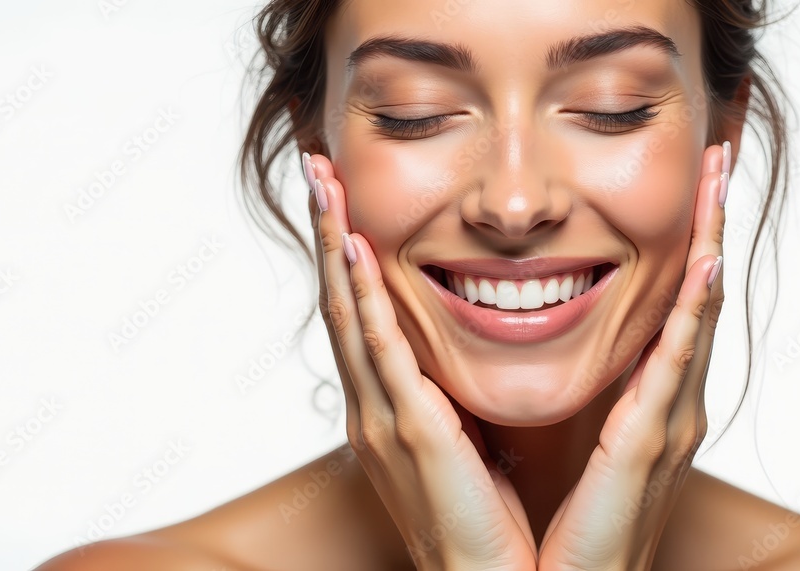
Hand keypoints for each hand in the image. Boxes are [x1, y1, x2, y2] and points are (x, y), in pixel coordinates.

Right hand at [305, 153, 536, 570]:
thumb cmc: (485, 519)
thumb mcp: (466, 441)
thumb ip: (452, 395)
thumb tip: (466, 352)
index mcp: (387, 406)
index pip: (358, 313)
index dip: (343, 253)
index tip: (340, 195)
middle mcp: (371, 405)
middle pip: (339, 300)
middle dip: (324, 229)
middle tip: (314, 165)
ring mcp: (382, 417)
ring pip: (348, 312)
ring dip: (332, 243)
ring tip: (321, 181)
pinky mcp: (409, 431)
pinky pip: (380, 349)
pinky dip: (362, 295)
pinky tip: (352, 247)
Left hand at [535, 143, 728, 570]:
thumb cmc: (554, 524)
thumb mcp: (563, 436)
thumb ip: (568, 391)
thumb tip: (531, 337)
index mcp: (642, 402)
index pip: (670, 305)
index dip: (684, 243)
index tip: (689, 185)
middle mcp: (665, 405)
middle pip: (695, 297)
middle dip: (710, 224)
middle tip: (721, 158)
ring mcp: (665, 423)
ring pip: (696, 315)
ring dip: (710, 242)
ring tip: (720, 180)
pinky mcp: (646, 445)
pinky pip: (672, 365)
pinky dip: (691, 313)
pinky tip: (703, 264)